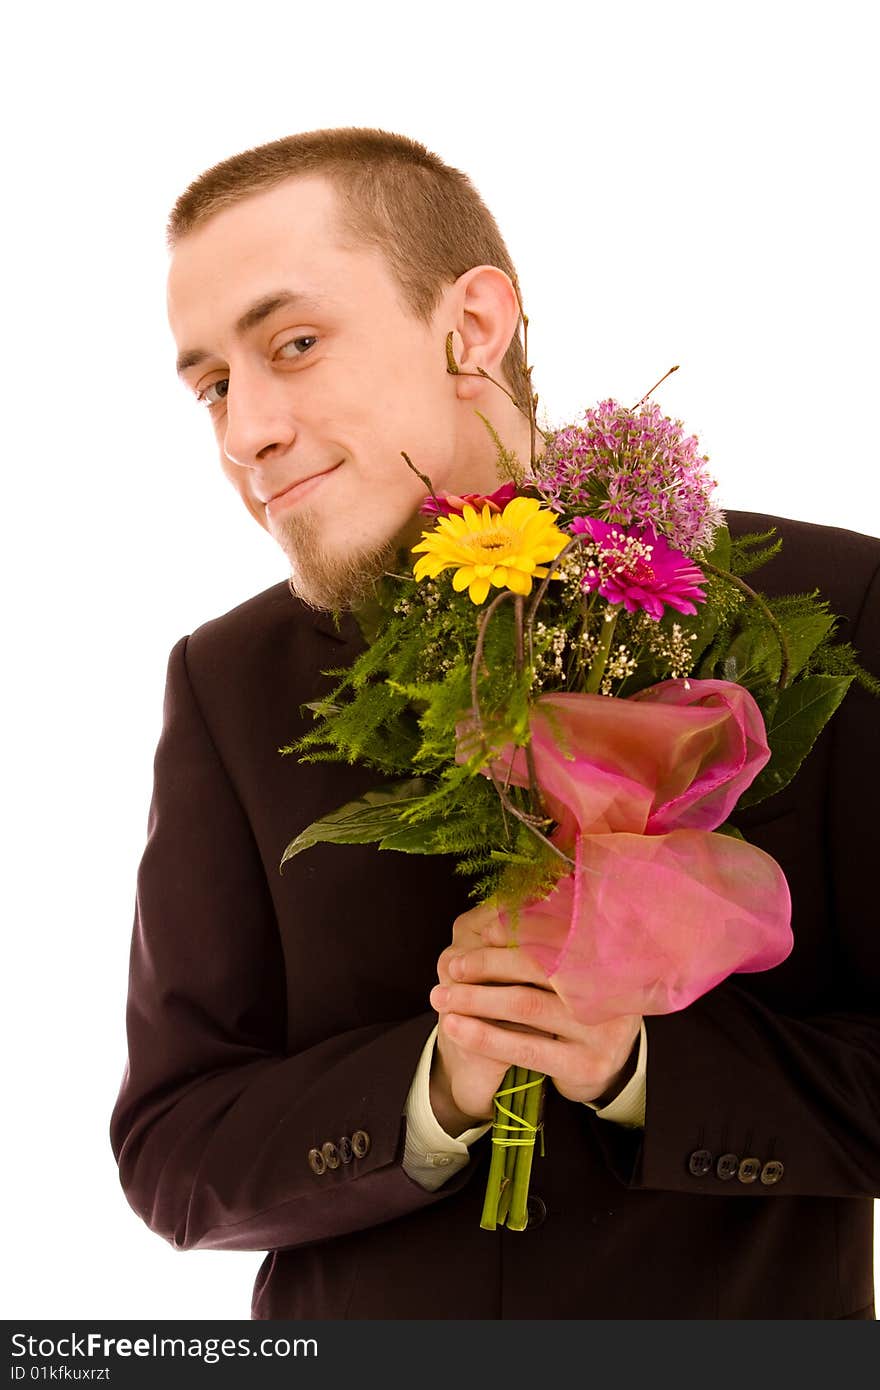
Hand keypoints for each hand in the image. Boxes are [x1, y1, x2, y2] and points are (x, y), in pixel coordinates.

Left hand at [429, 900, 640, 1133]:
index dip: (518, 931)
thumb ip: (541, 948)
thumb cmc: (573, 1008)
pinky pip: (525, 1049)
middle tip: (452, 965)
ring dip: (476, 999)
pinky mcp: (585, 1066)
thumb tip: (492, 921)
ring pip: (526, 1006)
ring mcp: (603, 1032)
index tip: (483, 930)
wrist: (604, 1066)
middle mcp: (613, 990)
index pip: (556, 935)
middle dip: (488, 963)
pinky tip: (454, 1028)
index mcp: (608, 958)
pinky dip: (484, 1036)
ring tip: (441, 997)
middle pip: (538, 968)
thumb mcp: (569, 975)